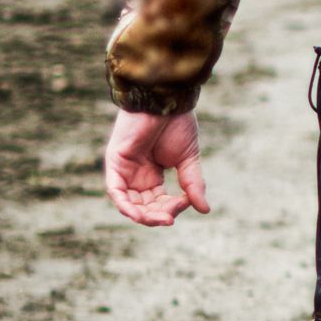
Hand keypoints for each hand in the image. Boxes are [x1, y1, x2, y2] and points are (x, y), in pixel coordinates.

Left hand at [106, 106, 210, 226]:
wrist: (166, 101)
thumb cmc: (176, 124)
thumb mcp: (188, 160)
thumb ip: (192, 184)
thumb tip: (205, 210)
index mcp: (152, 174)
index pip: (159, 201)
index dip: (173, 207)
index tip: (188, 203)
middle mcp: (136, 174)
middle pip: (144, 205)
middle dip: (158, 215)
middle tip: (171, 217)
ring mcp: (124, 169)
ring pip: (129, 203)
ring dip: (143, 215)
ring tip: (160, 219)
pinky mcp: (115, 163)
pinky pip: (116, 191)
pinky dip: (125, 205)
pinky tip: (138, 214)